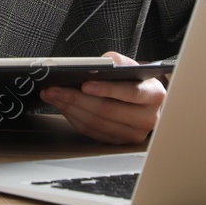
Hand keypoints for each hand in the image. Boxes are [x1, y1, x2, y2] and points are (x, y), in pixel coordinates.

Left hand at [38, 51, 166, 143]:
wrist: (144, 98)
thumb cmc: (134, 80)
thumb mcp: (130, 66)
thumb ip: (115, 62)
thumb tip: (93, 66)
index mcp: (154, 95)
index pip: (130, 93)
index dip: (106, 89)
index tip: (84, 84)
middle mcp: (148, 118)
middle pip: (108, 110)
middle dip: (76, 98)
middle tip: (53, 89)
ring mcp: (134, 133)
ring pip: (97, 123)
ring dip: (70, 108)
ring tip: (52, 96)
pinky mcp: (120, 142)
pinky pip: (93, 132)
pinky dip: (74, 118)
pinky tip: (63, 106)